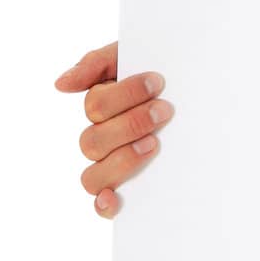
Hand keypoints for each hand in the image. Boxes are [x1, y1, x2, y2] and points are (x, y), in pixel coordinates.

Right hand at [53, 42, 173, 218]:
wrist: (198, 84)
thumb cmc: (161, 70)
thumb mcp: (132, 55)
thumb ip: (97, 63)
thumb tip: (61, 84)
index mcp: (101, 106)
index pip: (96, 106)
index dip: (125, 95)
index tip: (158, 82)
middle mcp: (101, 138)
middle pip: (93, 141)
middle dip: (130, 124)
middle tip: (165, 110)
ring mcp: (112, 164)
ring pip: (93, 174)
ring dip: (122, 160)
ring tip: (154, 144)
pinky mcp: (126, 186)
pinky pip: (102, 204)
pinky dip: (103, 204)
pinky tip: (114, 198)